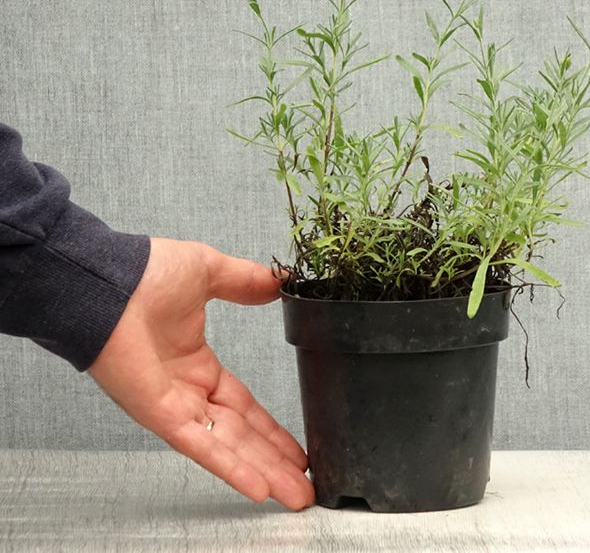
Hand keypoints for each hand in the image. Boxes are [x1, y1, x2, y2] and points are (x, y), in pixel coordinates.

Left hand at [89, 237, 314, 509]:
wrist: (107, 279)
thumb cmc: (145, 272)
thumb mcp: (209, 271)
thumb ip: (246, 281)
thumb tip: (280, 281)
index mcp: (196, 365)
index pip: (242, 406)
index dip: (271, 428)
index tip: (297, 446)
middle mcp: (186, 392)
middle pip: (242, 436)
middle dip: (275, 461)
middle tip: (305, 486)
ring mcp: (173, 406)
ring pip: (228, 447)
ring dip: (264, 472)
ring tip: (297, 495)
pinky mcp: (160, 413)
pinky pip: (202, 445)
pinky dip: (230, 466)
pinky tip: (259, 487)